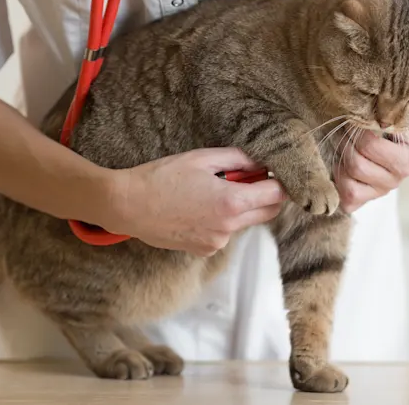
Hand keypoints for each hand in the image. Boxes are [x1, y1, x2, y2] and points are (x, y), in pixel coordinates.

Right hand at [99, 148, 286, 255]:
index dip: (280, 182)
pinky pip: (224, 233)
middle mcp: (229, 228)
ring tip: (211, 191)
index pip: (276, 195)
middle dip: (266, 195)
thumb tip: (261, 162)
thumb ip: (238, 159)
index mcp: (232, 203)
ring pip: (244, 223)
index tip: (276, 172)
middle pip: (268, 213)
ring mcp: (217, 242)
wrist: (127, 206)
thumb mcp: (202, 158)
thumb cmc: (161, 177)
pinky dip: (221, 220)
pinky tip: (197, 207)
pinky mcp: (204, 250)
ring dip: (240, 207)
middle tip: (250, 177)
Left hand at [334, 110, 408, 212]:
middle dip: (344, 143)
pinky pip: (347, 201)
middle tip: (344, 128)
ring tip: (342, 144)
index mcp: (405, 160)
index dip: (354, 129)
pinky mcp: (367, 198)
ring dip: (339, 162)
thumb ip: (383, 112)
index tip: (355, 117)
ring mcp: (380, 191)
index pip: (368, 146)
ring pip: (348, 185)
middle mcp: (395, 180)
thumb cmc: (400, 119)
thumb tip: (360, 109)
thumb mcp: (397, 111)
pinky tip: (341, 165)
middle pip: (355, 166)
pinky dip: (339, 185)